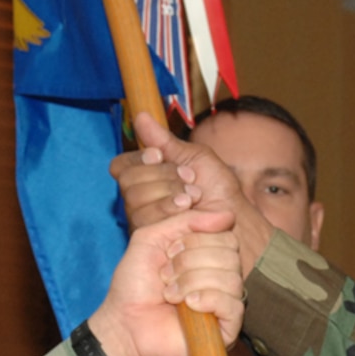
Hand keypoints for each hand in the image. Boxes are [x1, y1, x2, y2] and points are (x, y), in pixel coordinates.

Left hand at [88, 209, 241, 355]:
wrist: (124, 324)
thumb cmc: (135, 285)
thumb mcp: (151, 238)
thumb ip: (185, 220)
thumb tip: (228, 214)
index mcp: (209, 256)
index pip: (226, 236)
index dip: (196, 240)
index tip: (169, 252)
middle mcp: (221, 278)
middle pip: (230, 254)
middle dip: (190, 261)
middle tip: (166, 276)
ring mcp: (226, 304)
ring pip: (231, 278)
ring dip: (192, 281)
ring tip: (170, 294)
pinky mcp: (227, 329)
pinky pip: (234, 305)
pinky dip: (208, 300)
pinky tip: (188, 306)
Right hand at [112, 112, 274, 270]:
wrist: (234, 220)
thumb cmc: (218, 191)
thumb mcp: (194, 158)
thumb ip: (165, 141)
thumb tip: (141, 116)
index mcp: (146, 178)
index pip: (120, 165)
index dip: (137, 158)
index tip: (159, 155)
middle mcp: (139, 200)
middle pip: (127, 181)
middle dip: (162, 176)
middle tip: (189, 180)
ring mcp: (142, 221)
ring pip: (135, 200)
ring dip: (169, 192)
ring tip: (193, 197)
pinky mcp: (149, 240)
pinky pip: (145, 219)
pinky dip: (170, 210)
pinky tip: (189, 211)